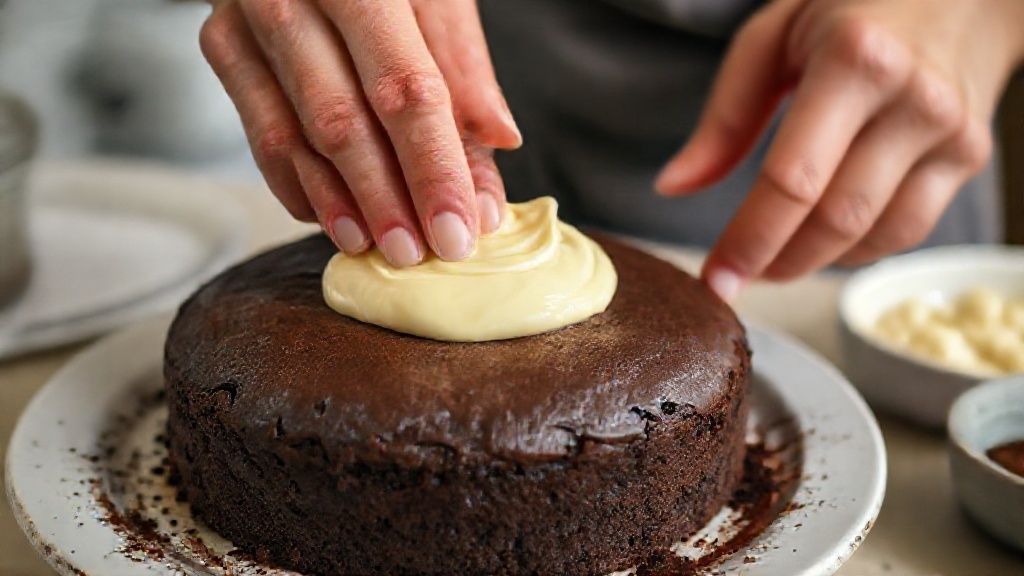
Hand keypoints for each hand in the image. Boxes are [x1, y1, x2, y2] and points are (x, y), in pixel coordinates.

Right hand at [199, 0, 520, 265]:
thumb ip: (463, 63)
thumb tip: (498, 140)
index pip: (405, 90)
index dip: (434, 169)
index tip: (459, 230)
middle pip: (343, 123)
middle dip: (386, 201)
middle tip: (418, 254)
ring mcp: (247, 23)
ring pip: (295, 137)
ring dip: (341, 205)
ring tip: (380, 248)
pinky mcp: (225, 47)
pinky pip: (261, 136)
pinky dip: (302, 187)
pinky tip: (338, 218)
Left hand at [657, 0, 1023, 299]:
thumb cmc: (851, 11)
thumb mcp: (773, 39)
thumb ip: (724, 117)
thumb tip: (673, 186)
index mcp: (855, 59)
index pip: (793, 180)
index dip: (749, 241)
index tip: (715, 279)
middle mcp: (912, 98)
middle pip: (835, 218)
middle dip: (777, 262)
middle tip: (738, 277)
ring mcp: (950, 132)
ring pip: (873, 235)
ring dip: (813, 263)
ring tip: (773, 258)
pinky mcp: (969, 157)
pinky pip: (907, 230)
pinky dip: (856, 250)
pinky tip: (822, 240)